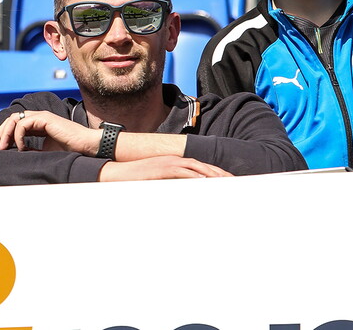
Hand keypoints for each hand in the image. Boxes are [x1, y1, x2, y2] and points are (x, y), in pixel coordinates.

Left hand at [0, 109, 98, 154]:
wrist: (85, 146)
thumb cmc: (69, 150)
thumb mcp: (44, 151)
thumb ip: (31, 150)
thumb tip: (14, 156)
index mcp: (36, 124)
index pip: (13, 125)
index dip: (2, 136)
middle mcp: (37, 117)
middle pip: (10, 121)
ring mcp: (40, 116)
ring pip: (13, 119)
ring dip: (5, 134)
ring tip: (2, 148)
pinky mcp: (44, 118)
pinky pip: (23, 123)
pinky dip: (18, 136)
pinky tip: (20, 148)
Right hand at [98, 156, 232, 180]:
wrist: (118, 173)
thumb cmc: (136, 179)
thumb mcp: (157, 181)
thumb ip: (170, 184)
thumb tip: (179, 191)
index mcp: (174, 162)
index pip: (200, 167)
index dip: (215, 173)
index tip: (227, 180)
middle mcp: (174, 160)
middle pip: (203, 166)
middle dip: (219, 174)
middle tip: (234, 181)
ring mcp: (169, 164)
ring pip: (197, 168)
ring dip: (212, 175)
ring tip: (226, 182)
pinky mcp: (163, 169)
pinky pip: (184, 173)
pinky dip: (196, 177)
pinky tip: (206, 183)